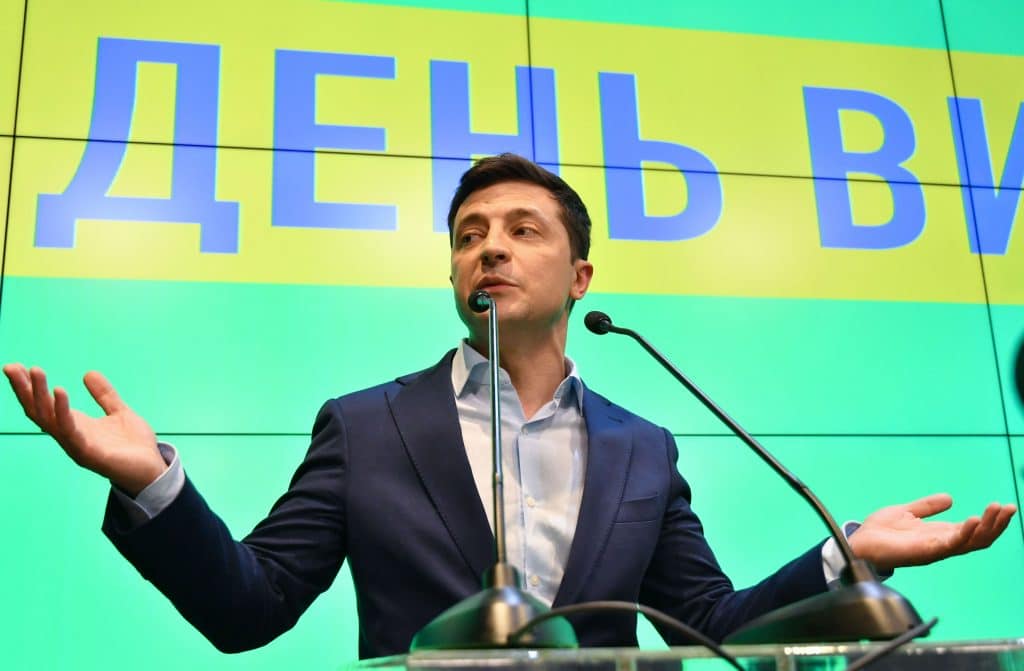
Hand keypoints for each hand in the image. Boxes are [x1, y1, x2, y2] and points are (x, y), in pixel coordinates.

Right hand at [3, 363, 165, 495]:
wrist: (152, 470)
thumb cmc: (134, 446)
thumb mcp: (119, 412)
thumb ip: (104, 395)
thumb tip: (88, 373)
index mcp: (75, 426)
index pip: (44, 405)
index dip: (29, 388)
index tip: (14, 367)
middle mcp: (69, 436)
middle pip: (39, 412)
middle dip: (25, 389)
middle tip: (11, 367)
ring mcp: (76, 446)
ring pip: (50, 419)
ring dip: (40, 395)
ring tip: (36, 371)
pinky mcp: (89, 454)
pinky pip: (71, 431)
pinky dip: (62, 411)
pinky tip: (59, 392)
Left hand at [848, 493, 1016, 572]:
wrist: (859, 542)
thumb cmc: (880, 532)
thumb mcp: (907, 512)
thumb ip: (928, 507)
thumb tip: (950, 498)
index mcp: (940, 534)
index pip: (974, 529)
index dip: (991, 520)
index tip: (1005, 506)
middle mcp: (942, 544)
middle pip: (979, 537)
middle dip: (997, 524)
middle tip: (1009, 507)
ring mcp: (935, 549)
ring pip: (971, 542)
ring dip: (987, 526)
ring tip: (998, 510)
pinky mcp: (925, 551)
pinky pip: (950, 544)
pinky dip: (964, 533)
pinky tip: (973, 519)